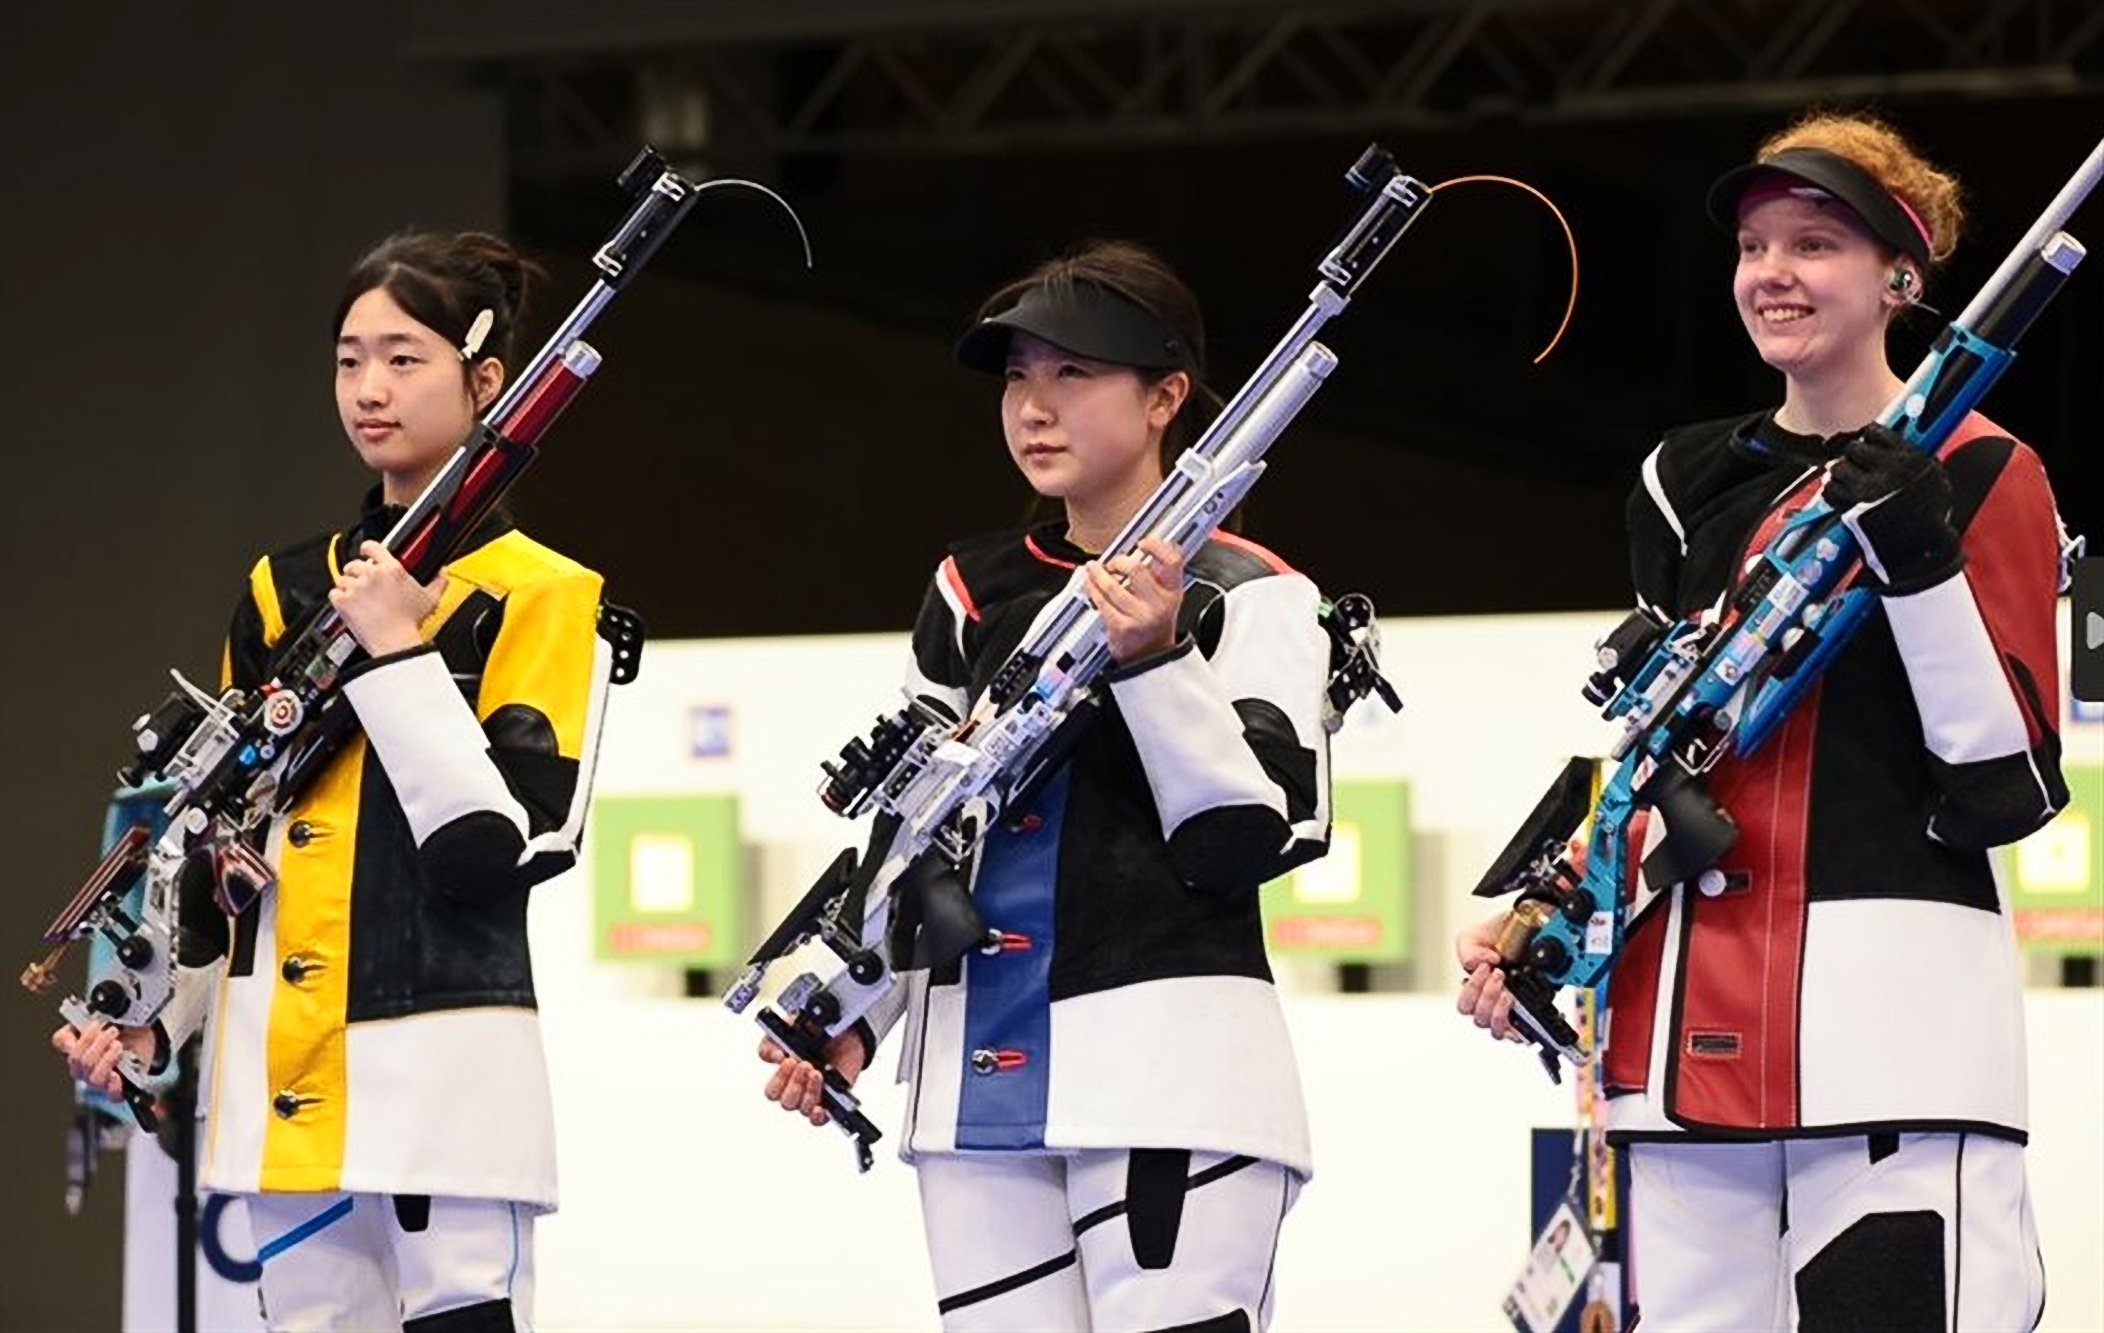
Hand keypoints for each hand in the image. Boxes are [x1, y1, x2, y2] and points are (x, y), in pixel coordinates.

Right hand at [52, 1020, 155, 1097]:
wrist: (146, 1040)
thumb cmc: (126, 1028)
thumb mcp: (114, 1015)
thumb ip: (101, 1012)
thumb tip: (94, 1011)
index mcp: (76, 1043)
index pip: (61, 1040)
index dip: (74, 1035)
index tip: (96, 1024)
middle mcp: (81, 1065)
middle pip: (78, 1059)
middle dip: (98, 1043)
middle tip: (114, 1032)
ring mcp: (97, 1079)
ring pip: (92, 1076)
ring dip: (107, 1059)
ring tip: (119, 1046)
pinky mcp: (116, 1089)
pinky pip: (110, 1094)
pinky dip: (113, 1086)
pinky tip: (118, 1075)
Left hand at [328, 540, 448, 655]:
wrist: (394, 642)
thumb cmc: (410, 622)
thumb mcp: (431, 599)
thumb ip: (438, 581)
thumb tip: (442, 573)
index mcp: (392, 569)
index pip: (372, 546)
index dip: (367, 549)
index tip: (367, 553)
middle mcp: (371, 574)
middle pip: (354, 563)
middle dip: (357, 572)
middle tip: (364, 583)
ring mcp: (355, 587)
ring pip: (342, 578)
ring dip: (348, 586)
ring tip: (357, 598)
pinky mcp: (343, 600)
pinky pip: (334, 593)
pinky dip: (338, 598)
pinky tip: (349, 605)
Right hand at [759, 1029, 869, 1126]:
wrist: (844, 1032)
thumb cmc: (813, 1032)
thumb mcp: (788, 1030)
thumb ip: (773, 1042)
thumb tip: (775, 1056)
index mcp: (783, 1077)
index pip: (772, 1092)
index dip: (779, 1079)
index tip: (788, 1060)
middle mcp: (797, 1091)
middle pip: (786, 1102)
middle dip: (795, 1083)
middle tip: (805, 1064)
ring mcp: (813, 1098)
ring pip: (803, 1109)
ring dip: (809, 1092)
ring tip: (817, 1073)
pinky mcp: (831, 1102)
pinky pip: (819, 1120)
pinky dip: (818, 1116)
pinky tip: (821, 1107)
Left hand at [1086, 537, 1183, 663]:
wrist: (1151, 654)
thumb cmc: (1154, 621)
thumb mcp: (1164, 596)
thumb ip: (1155, 574)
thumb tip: (1133, 550)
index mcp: (1173, 591)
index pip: (1172, 561)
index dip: (1157, 547)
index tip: (1144, 542)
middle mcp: (1160, 604)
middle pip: (1137, 570)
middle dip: (1119, 561)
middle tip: (1113, 563)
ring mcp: (1140, 616)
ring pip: (1113, 586)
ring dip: (1098, 574)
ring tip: (1093, 568)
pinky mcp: (1122, 627)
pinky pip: (1102, 602)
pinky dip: (1092, 589)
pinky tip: (1090, 584)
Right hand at [1454, 913, 1525, 1043]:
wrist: (1525, 933)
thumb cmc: (1497, 938)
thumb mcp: (1473, 936)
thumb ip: (1468, 949)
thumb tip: (1483, 962)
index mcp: (1472, 989)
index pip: (1464, 1005)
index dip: (1472, 989)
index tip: (1485, 967)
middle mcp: (1488, 1005)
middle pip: (1478, 1018)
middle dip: (1488, 995)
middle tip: (1500, 974)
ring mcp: (1506, 1012)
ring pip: (1495, 1029)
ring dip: (1500, 1010)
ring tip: (1509, 992)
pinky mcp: (1523, 1018)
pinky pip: (1518, 1033)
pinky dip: (1519, 1027)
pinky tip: (1522, 1011)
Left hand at [1821, 425, 1962, 595]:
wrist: (1920, 550)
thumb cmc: (1931, 517)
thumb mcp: (1935, 480)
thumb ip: (1916, 461)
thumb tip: (1898, 448)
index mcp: (1907, 458)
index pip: (1875, 432)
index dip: (1867, 439)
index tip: (1866, 445)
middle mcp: (1886, 469)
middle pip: (1852, 449)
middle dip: (1850, 457)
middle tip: (1852, 466)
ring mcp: (1867, 488)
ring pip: (1837, 468)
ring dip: (1838, 474)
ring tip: (1844, 481)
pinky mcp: (1851, 507)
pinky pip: (1830, 490)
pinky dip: (1831, 492)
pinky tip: (1839, 497)